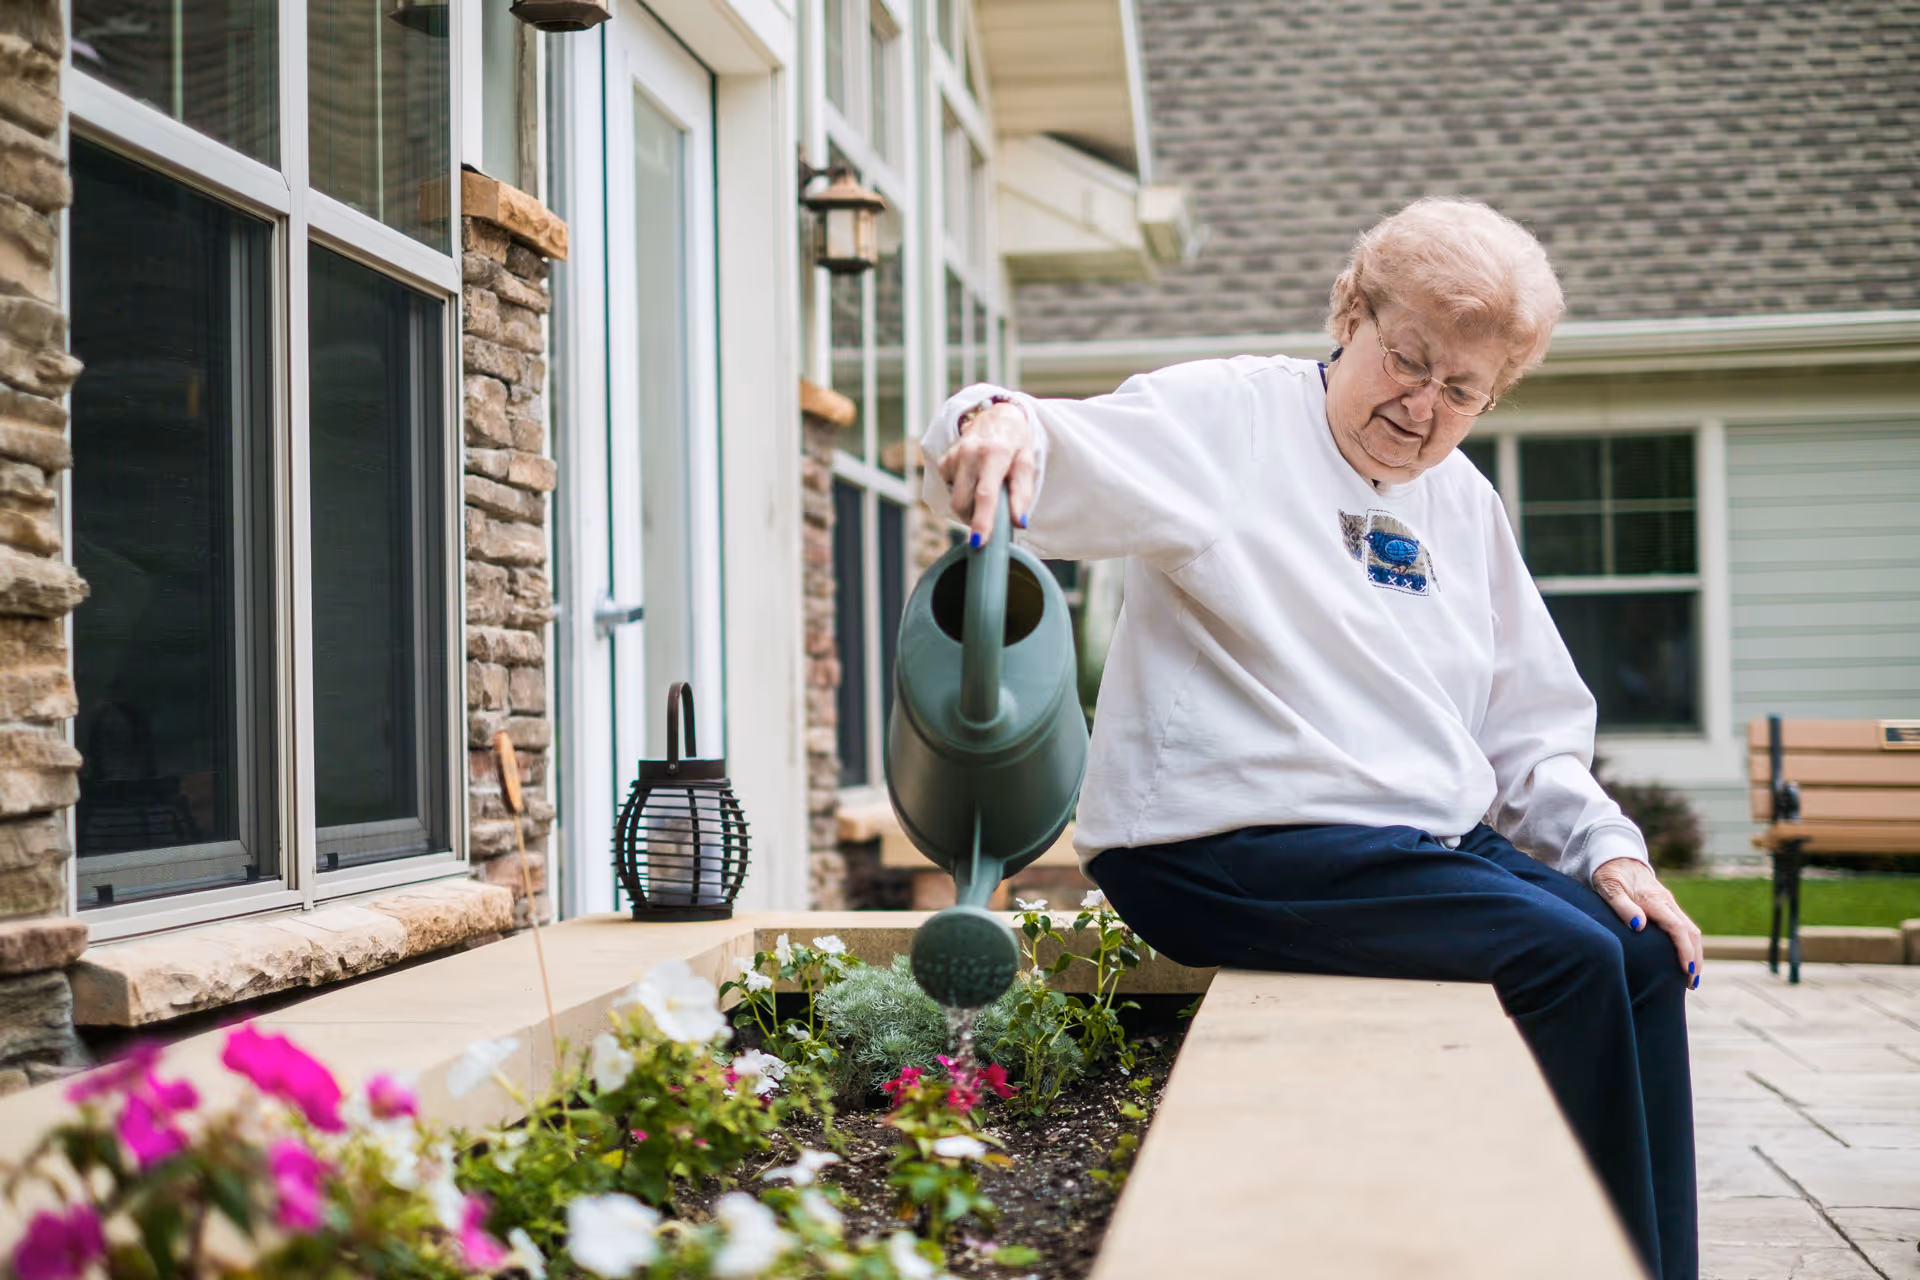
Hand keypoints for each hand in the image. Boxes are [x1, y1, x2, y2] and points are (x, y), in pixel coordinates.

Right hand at [937, 401, 1036, 544]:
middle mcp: (970, 454)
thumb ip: (1022, 493)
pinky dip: (961, 494)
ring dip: (968, 509)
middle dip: (974, 519)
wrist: (996, 416)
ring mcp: (953, 456)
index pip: (985, 495)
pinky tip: (972, 482)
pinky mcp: (944, 460)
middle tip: (989, 521)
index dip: (981, 520)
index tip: (979, 541)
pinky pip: (949, 489)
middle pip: (962, 502)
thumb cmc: (1014, 443)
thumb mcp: (1026, 463)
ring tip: (983, 499)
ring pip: (954, 499)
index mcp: (994, 454)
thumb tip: (1019, 522)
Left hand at [1592, 857, 1702, 988]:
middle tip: (1691, 983)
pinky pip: (1683, 927)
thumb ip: (1622, 907)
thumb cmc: (1608, 875)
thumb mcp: (1609, 888)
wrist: (1615, 857)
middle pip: (1691, 932)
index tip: (1688, 970)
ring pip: (1691, 930)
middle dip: (1696, 958)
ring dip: (1695, 953)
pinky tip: (1684, 959)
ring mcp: (1669, 904)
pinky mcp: (1666, 906)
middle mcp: (1667, 902)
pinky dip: (1688, 945)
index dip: (1685, 951)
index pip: (1678, 928)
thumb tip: (1639, 926)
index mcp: (1655, 900)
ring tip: (1691, 978)